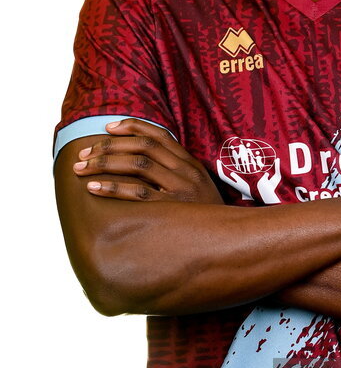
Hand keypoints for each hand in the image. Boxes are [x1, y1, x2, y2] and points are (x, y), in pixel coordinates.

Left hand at [72, 118, 223, 203]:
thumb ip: (177, 174)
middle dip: (109, 146)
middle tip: (85, 153)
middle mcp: (186, 172)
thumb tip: (142, 163)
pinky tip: (94, 188)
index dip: (131, 127)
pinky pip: (138, 194)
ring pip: (137, 165)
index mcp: (191, 163)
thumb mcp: (198, 189)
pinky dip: (113, 188)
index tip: (108, 128)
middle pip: (142, 147)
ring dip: (105, 163)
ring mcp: (181, 190)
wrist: (231, 241)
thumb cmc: (207, 217)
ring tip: (82, 168)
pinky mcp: (172, 210)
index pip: (159, 135)